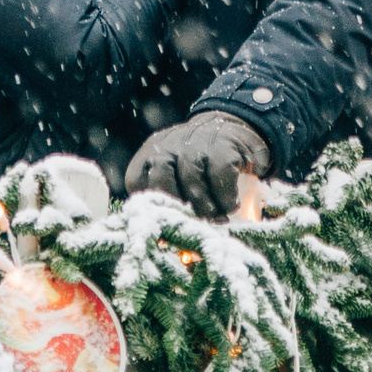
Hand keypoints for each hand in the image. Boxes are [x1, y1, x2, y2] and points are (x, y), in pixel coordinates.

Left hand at [128, 110, 271, 215]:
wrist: (233, 127)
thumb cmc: (200, 168)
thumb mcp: (177, 178)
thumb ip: (168, 204)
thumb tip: (165, 244)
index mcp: (149, 156)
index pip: (138, 184)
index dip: (153, 209)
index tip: (168, 226)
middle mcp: (167, 147)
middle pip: (162, 183)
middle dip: (179, 211)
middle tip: (194, 228)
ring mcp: (194, 143)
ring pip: (192, 183)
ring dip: (207, 209)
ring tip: (218, 221)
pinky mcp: (222, 146)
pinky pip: (219, 177)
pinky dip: (225, 197)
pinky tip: (230, 205)